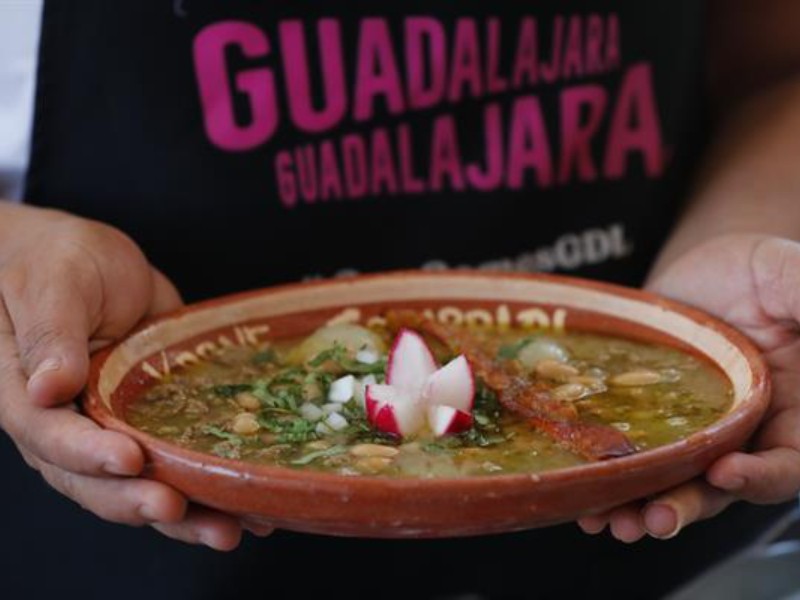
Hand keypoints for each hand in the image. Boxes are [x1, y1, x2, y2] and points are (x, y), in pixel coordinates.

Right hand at [0, 204, 271, 548]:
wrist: (84, 259)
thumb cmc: (54, 260)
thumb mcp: (53, 283)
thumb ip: (51, 332)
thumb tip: (48, 387)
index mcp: (24, 394)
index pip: (49, 436)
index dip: (88, 455)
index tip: (130, 459)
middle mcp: (65, 424)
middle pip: (94, 481)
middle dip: (141, 501)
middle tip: (188, 513)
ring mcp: (108, 428)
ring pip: (136, 484)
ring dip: (182, 514)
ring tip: (230, 530)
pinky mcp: (149, 422)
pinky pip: (172, 462)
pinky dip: (205, 487)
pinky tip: (246, 505)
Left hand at [578, 234, 799, 541]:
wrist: (702, 269)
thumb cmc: (756, 272)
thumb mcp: (786, 274)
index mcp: (793, 412)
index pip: (790, 461)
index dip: (764, 476)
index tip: (726, 473)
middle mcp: (746, 434)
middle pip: (724, 487)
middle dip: (689, 505)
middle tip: (655, 520)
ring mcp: (695, 433)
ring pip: (675, 482)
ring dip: (643, 505)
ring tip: (611, 521)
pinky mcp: (651, 423)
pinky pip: (636, 458)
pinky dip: (613, 481)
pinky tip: (585, 494)